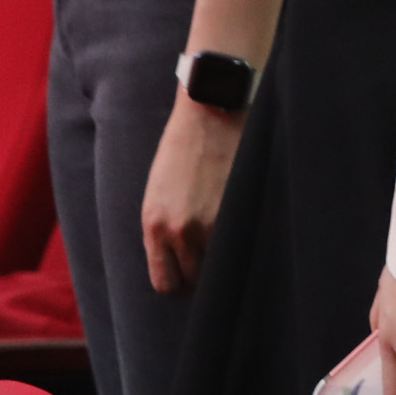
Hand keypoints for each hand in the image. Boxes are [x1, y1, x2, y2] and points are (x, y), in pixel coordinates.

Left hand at [140, 98, 241, 295]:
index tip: (190, 276)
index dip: (180, 285)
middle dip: (202, 276)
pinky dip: (241, 243)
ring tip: (227, 243)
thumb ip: (164, 229)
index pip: (165, 283)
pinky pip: (238, 245)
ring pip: (217, 270)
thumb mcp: (158, 192)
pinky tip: (242, 229)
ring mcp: (210, 223)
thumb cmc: (182, 147)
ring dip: (222, 262)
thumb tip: (180, 261)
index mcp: (153, 225)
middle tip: (211, 261)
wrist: (209, 110)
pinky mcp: (236, 210)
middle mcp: (178, 231)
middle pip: (192, 283)